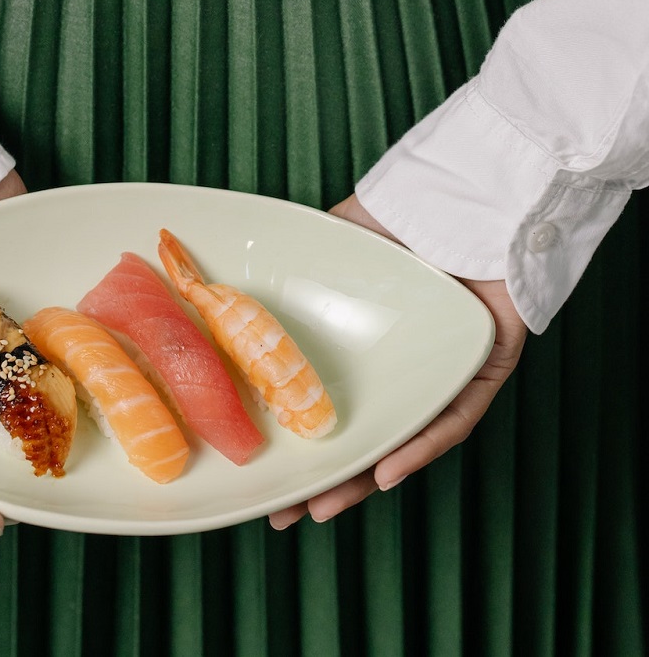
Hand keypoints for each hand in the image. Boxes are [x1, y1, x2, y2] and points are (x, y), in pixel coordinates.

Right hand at [269, 194, 527, 526]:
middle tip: (285, 512)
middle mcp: (398, 367)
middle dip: (323, 478)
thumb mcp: (329, 244)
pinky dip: (422, 445)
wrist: (467, 190)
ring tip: (326, 504)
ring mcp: (438, 372)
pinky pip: (454, 417)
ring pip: (404, 438)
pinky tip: (387, 471)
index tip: (261, 473)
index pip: (322, 403)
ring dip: (366, 477)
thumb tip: (219, 284)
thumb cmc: (399, 212)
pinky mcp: (483, 368)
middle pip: (359, 434)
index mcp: (359, 346)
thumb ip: (288, 272)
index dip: (293, 441)